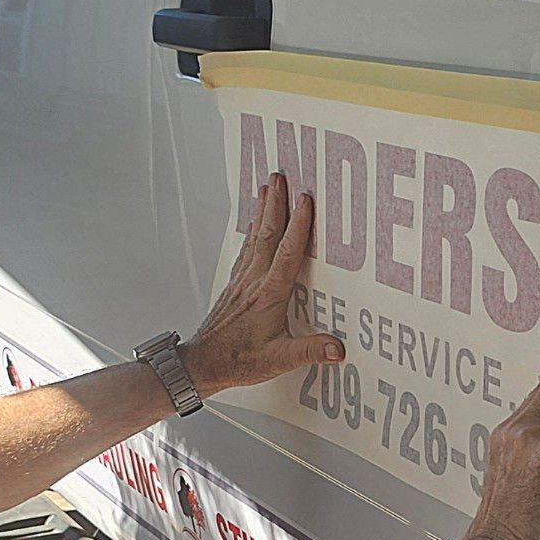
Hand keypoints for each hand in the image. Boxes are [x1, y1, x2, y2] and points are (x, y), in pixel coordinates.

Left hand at [184, 174, 342, 394]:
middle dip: (276, 203)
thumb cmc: (237, 360)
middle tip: (282, 176)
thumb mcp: (277, 359)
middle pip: (268, 233)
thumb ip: (309, 351)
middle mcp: (254, 281)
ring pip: (255, 236)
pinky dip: (253, 228)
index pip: (288, 252)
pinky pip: (246, 247)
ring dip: (263, 210)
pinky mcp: (234, 284)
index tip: (306, 200)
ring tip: (268, 187)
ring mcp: (242, 280)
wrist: (201, 364)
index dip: (299, 224)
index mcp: (268, 294)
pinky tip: (255, 222)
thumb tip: (338, 348)